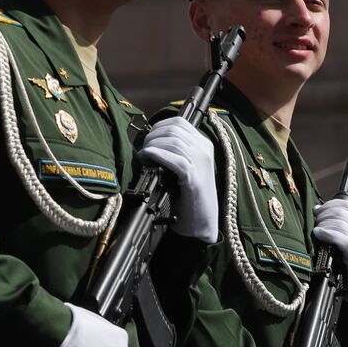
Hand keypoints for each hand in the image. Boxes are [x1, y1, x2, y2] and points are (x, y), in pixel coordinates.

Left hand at [137, 119, 217, 242]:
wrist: (202, 224)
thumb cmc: (189, 198)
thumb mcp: (186, 169)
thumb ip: (176, 153)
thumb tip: (152, 142)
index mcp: (204, 145)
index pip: (180, 122)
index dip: (159, 126)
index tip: (148, 138)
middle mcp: (204, 151)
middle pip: (174, 129)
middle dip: (153, 136)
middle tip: (143, 149)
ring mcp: (201, 163)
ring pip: (173, 141)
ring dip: (152, 145)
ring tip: (143, 156)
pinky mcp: (193, 178)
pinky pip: (174, 158)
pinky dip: (156, 154)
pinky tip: (147, 158)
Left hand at [312, 200, 347, 308]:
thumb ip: (338, 225)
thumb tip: (318, 210)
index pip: (345, 204)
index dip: (328, 205)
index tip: (317, 211)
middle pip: (340, 212)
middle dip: (323, 214)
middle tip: (315, 222)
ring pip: (339, 223)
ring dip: (323, 224)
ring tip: (316, 230)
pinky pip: (340, 237)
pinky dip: (326, 233)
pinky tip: (318, 234)